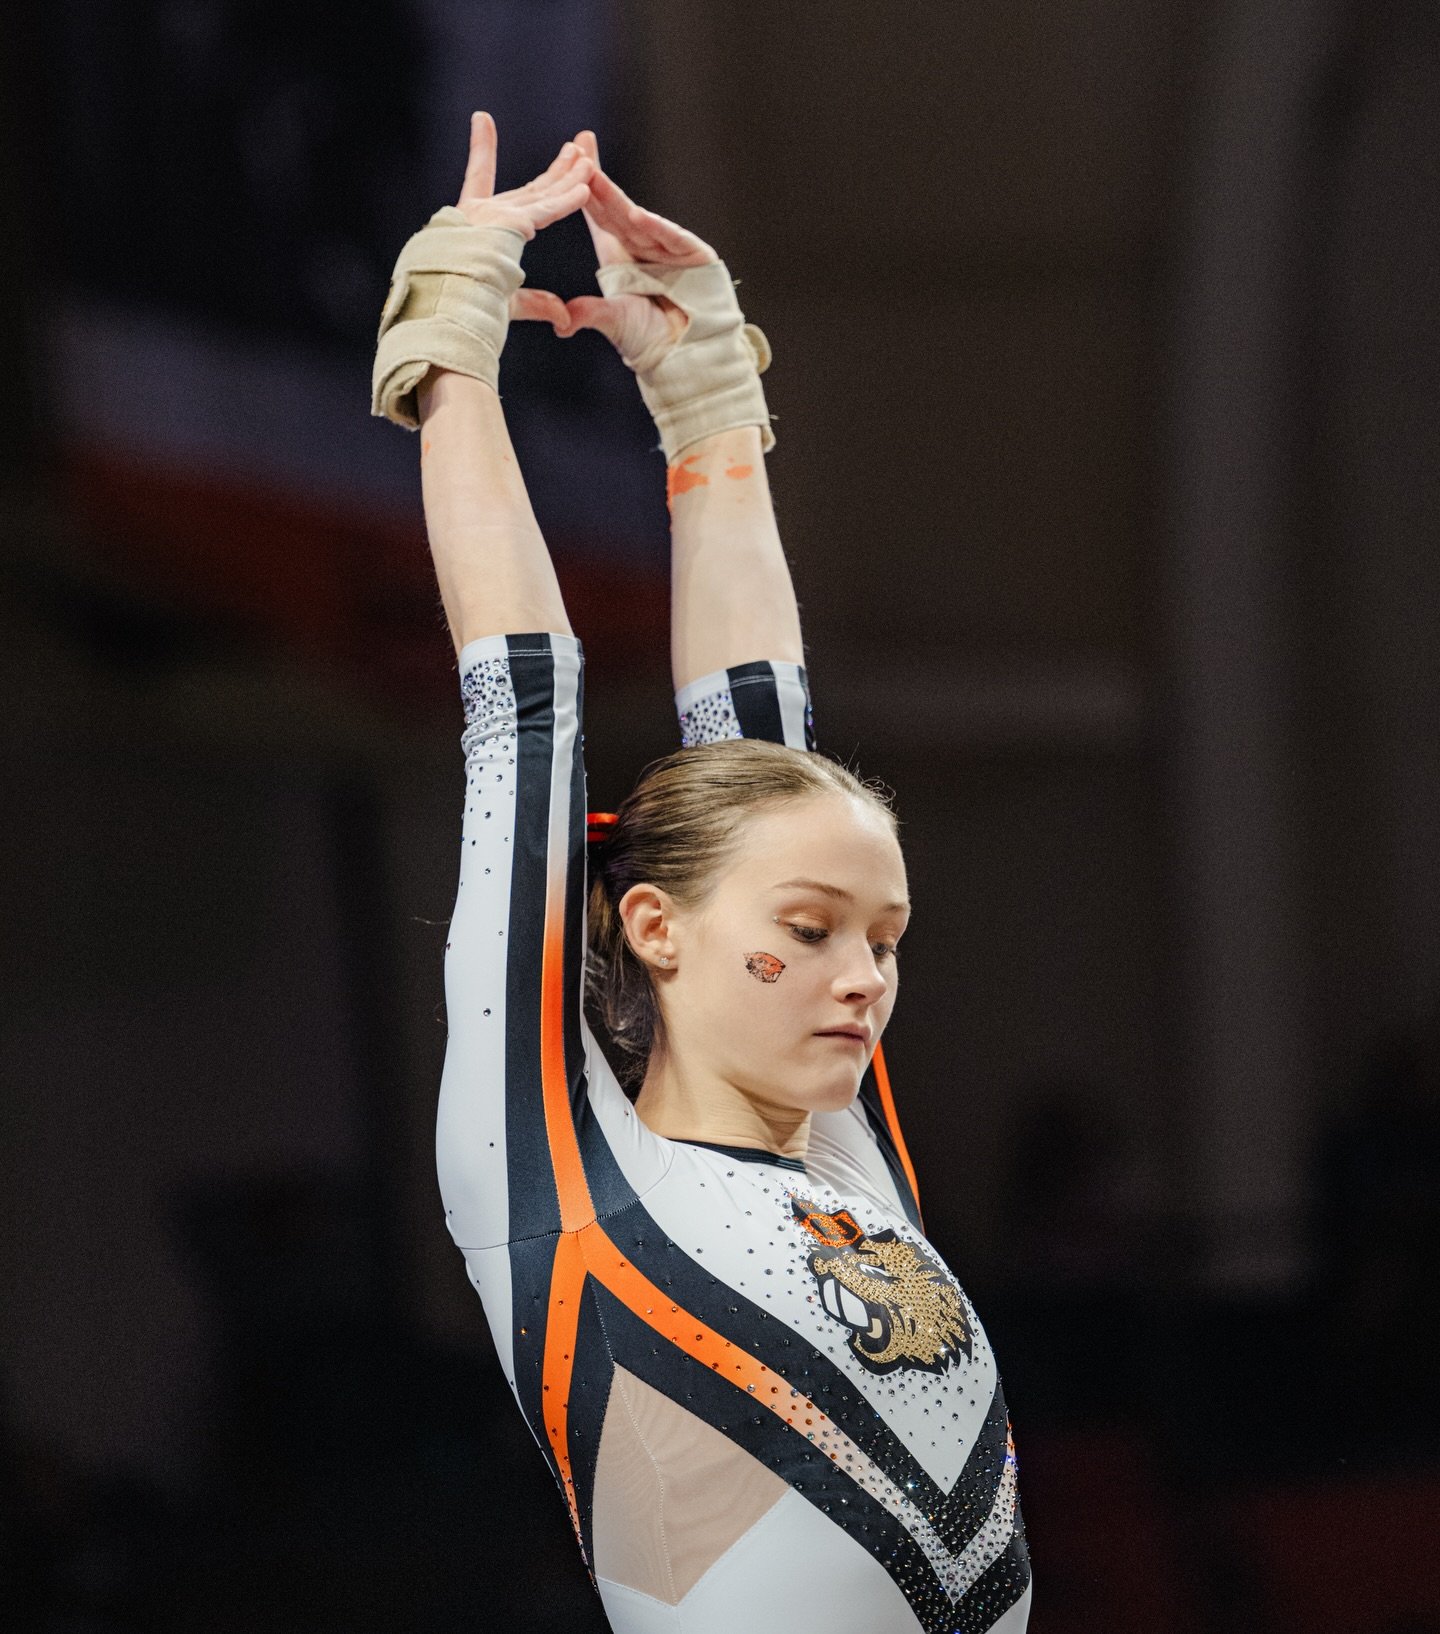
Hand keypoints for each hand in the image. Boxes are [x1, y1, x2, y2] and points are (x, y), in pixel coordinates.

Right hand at [454, 111, 593, 332]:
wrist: (443, 306)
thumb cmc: (464, 307)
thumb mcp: (508, 302)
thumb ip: (537, 304)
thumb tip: (565, 317)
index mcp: (472, 226)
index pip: (480, 180)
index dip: (482, 150)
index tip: (481, 118)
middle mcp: (482, 214)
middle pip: (530, 190)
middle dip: (555, 171)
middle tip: (575, 152)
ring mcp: (495, 216)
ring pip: (542, 195)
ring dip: (568, 175)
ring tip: (585, 155)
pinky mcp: (510, 225)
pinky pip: (547, 210)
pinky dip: (567, 197)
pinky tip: (586, 182)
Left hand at [551, 130, 718, 356]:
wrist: (687, 358)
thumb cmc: (652, 341)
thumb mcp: (615, 322)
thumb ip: (590, 314)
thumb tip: (560, 324)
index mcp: (620, 257)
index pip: (598, 216)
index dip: (584, 190)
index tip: (570, 157)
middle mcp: (643, 247)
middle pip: (615, 208)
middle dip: (596, 179)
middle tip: (577, 147)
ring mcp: (669, 249)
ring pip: (639, 220)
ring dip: (618, 198)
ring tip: (595, 178)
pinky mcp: (695, 257)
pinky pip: (672, 239)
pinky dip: (657, 229)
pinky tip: (637, 216)